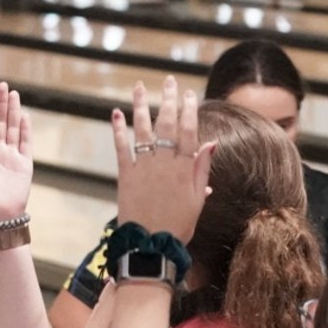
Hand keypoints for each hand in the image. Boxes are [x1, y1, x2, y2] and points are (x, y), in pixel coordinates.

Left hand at [0, 82, 32, 225]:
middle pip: (0, 122)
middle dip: (1, 104)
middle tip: (2, 86)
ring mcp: (12, 156)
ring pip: (13, 128)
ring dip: (13, 111)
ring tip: (14, 94)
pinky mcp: (24, 164)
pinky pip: (26, 143)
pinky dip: (25, 129)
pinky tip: (24, 115)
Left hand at [113, 77, 213, 241]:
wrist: (150, 245)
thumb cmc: (178, 225)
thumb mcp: (198, 199)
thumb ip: (202, 169)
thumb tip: (211, 144)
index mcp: (185, 169)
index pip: (189, 132)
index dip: (189, 111)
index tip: (189, 94)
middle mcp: (164, 163)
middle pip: (167, 125)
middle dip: (168, 101)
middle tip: (169, 82)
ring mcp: (144, 167)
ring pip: (143, 130)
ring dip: (141, 106)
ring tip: (140, 87)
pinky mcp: (125, 174)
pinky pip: (121, 147)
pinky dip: (118, 130)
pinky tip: (116, 113)